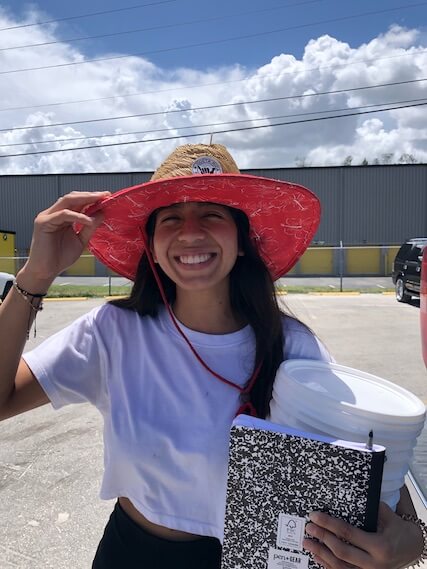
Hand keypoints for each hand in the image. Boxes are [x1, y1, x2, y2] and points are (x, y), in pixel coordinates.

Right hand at [19, 191, 110, 287]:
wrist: (45, 272)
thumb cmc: (60, 258)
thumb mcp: (81, 240)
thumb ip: (89, 227)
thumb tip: (101, 213)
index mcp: (62, 217)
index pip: (77, 202)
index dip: (92, 198)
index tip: (107, 197)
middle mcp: (53, 214)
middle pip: (72, 197)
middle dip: (90, 195)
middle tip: (105, 195)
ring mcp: (47, 217)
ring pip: (67, 201)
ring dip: (84, 199)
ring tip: (99, 201)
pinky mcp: (43, 223)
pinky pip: (63, 214)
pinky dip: (77, 216)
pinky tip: (88, 220)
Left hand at [303, 502, 421, 567]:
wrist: (414, 549)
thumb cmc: (400, 531)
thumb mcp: (390, 517)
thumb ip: (372, 509)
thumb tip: (350, 497)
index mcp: (379, 546)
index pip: (348, 533)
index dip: (329, 524)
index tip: (315, 516)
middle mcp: (374, 564)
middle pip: (341, 551)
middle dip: (322, 538)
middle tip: (309, 528)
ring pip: (340, 567)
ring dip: (321, 555)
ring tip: (307, 543)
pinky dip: (328, 566)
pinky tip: (318, 557)